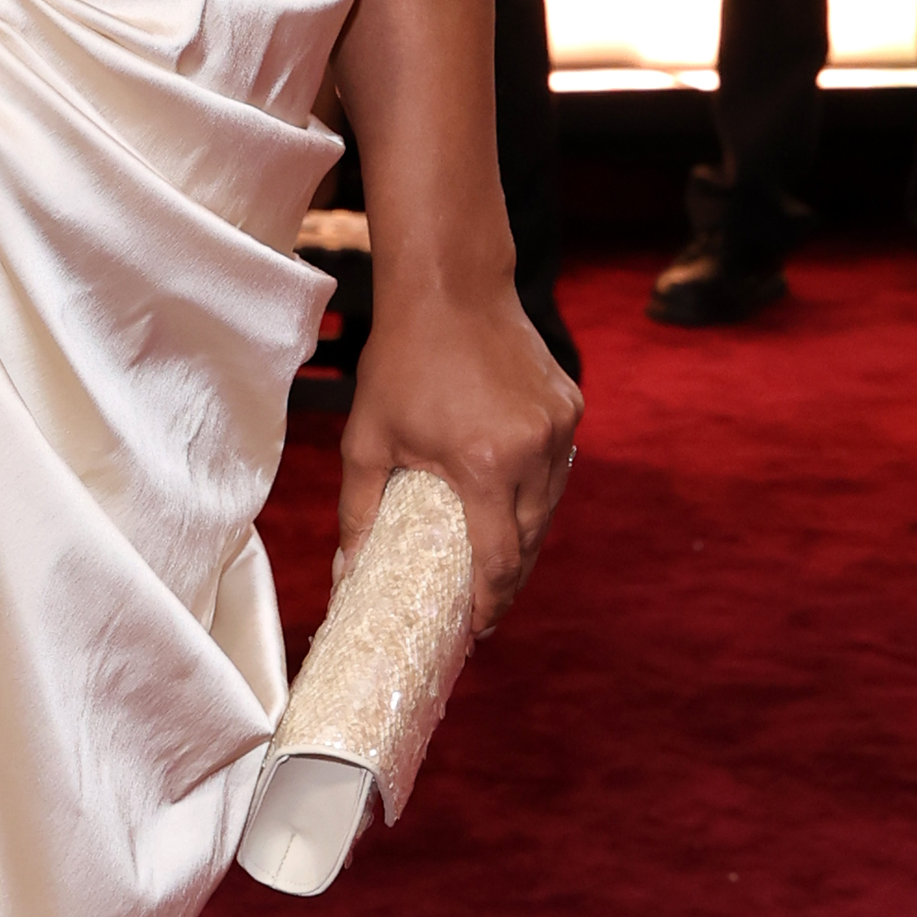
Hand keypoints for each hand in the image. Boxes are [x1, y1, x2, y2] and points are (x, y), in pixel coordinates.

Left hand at [340, 281, 579, 639]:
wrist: (450, 287)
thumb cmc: (402, 361)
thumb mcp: (367, 440)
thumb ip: (359, 513)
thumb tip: (344, 573)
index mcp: (485, 465)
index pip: (499, 559)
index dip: (490, 602)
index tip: (478, 629)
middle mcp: (535, 449)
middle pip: (531, 539)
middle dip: (509, 577)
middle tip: (483, 605)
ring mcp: (560, 427)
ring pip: (550, 506)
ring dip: (526, 537)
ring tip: (496, 562)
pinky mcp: (571, 406)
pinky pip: (557, 468)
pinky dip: (537, 493)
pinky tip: (511, 506)